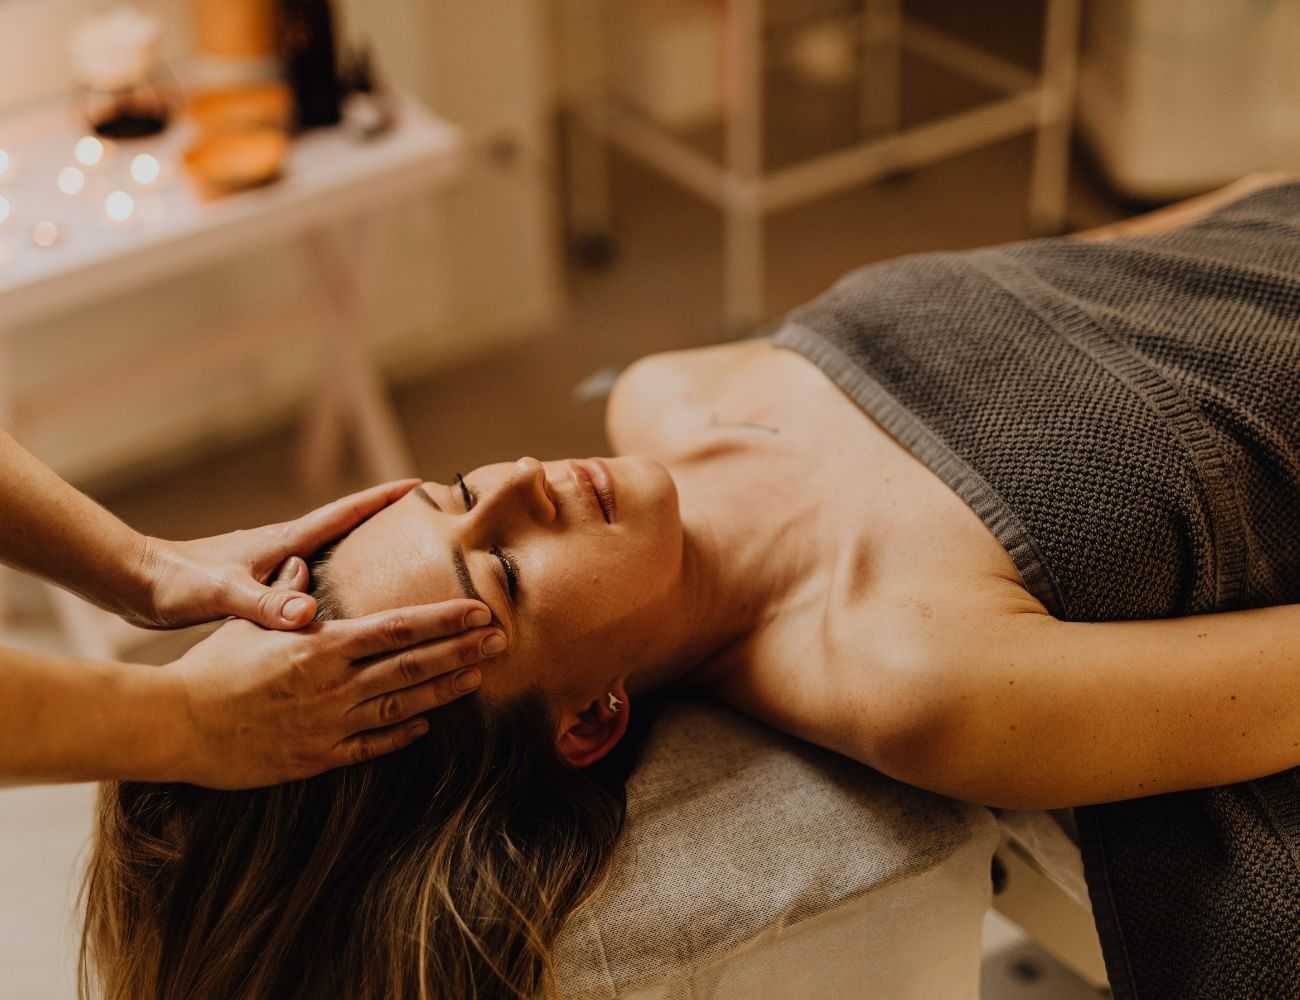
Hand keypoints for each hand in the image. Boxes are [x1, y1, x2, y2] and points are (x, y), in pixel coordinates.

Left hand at [129, 480, 418, 629]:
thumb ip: (265, 605)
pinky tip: (342, 603)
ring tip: (399, 564)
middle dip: (384, 522)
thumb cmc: (176, 584)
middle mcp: (284, 548)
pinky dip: (336, 581)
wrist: (135, 583)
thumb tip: (308, 615)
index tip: (419, 485)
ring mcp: (272, 564)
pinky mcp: (260, 583)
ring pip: (331, 554)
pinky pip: (312, 577)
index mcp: (284, 543)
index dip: (383, 499)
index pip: (345, 514)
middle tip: (424, 521)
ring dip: (364, 552)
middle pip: (347, 528)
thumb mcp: (222, 597)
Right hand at [168, 570, 503, 787]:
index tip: (480, 610)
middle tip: (501, 638)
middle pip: (413, 665)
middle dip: (462, 650)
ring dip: (445, 690)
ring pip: (403, 706)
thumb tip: (302, 565)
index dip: (444, 619)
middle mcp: (335, 685)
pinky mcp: (318, 758)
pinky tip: (426, 725)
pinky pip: (371, 745)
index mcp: (322, 646)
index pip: (398, 628)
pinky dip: (402, 734)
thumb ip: (286, 596)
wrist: (176, 726)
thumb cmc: (210, 666)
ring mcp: (330, 724)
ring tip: (479, 675)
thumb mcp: (249, 623)